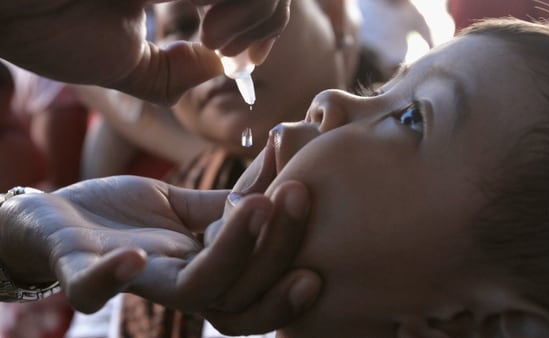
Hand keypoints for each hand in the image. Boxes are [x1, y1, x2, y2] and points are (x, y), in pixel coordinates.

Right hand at [0, 0, 291, 104]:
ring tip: (219, 43)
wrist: (2, 9)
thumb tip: (217, 69)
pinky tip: (212, 33)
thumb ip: (171, 71)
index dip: (267, 20)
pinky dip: (243, 6)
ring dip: (258, 13)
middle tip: (239, 55)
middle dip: (269, 18)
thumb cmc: (48, 26)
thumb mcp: (122, 62)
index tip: (249, 58)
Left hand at [0, 176, 319, 333]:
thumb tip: (284, 165)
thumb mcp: (188, 205)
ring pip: (192, 292)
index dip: (289, 281)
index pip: (256, 290)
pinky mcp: (81, 270)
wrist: (57, 215)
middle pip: (238, 293)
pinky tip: (138, 257)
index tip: (323, 249)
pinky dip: (113, 279)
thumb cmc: (128, 215)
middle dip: (275, 250)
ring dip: (230, 252)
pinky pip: (92, 288)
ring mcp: (132, 283)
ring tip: (256, 203)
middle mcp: (177, 286)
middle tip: (298, 194)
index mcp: (205, 272)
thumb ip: (231, 202)